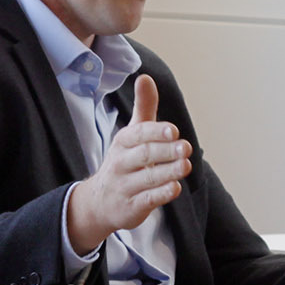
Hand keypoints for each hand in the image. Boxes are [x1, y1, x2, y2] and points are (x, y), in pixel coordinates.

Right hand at [65, 74, 191, 253]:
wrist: (99, 202)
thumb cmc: (124, 162)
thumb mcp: (132, 134)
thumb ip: (144, 108)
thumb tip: (145, 77)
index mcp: (123, 143)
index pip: (138, 135)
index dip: (155, 132)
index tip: (173, 131)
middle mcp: (121, 163)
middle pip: (144, 155)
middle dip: (165, 151)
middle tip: (185, 147)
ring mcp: (125, 186)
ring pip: (147, 178)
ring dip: (168, 172)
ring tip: (186, 166)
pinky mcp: (132, 207)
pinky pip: (147, 200)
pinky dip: (162, 194)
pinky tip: (176, 188)